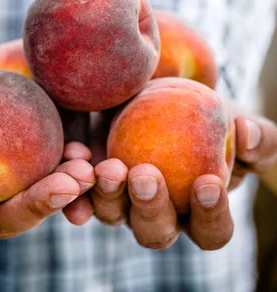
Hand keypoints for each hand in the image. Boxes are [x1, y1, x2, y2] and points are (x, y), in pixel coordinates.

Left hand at [64, 104, 276, 250]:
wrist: (166, 97)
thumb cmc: (211, 116)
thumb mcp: (239, 121)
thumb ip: (255, 135)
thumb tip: (247, 135)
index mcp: (199, 212)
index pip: (210, 231)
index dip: (211, 216)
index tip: (209, 182)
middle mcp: (158, 215)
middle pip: (154, 232)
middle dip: (149, 208)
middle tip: (146, 175)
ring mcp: (122, 200)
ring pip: (112, 213)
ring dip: (107, 195)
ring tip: (107, 167)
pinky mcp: (93, 179)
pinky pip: (79, 187)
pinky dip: (74, 178)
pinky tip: (75, 158)